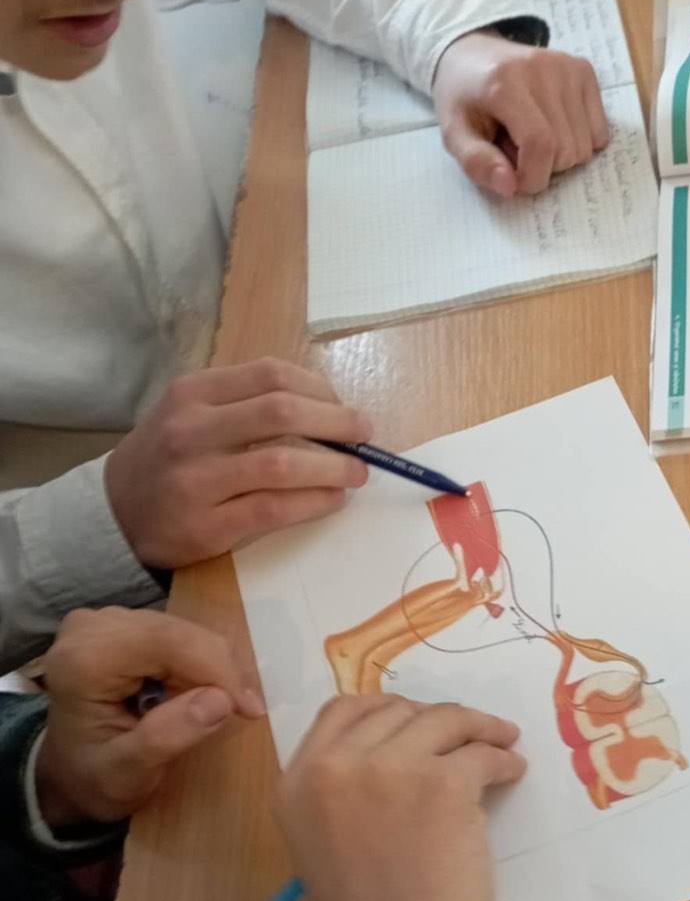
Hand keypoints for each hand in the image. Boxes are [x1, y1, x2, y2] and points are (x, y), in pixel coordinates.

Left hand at [36, 608, 263, 829]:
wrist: (70, 771)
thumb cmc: (95, 778)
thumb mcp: (127, 775)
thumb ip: (166, 738)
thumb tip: (220, 700)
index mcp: (83, 662)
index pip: (166, 643)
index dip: (216, 669)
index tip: (249, 709)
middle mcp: (90, 629)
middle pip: (178, 633)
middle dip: (218, 672)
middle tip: (239, 713)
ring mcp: (105, 621)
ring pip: (184, 630)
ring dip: (210, 670)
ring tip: (211, 708)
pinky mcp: (120, 624)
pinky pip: (178, 633)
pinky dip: (198, 664)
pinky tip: (193, 693)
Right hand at [106, 359, 373, 571]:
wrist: (114, 514)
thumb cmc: (168, 460)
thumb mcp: (192, 415)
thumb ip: (246, 406)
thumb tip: (328, 410)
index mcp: (193, 393)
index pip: (270, 374)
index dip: (319, 390)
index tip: (344, 407)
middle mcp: (191, 430)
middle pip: (281, 411)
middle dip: (336, 423)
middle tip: (365, 436)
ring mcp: (196, 478)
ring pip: (281, 462)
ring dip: (332, 467)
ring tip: (357, 473)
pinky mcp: (206, 525)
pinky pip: (274, 508)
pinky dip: (313, 502)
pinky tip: (333, 500)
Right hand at [277, 695, 526, 900]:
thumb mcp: (327, 842)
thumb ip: (348, 793)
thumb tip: (405, 754)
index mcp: (298, 781)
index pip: (342, 711)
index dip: (387, 711)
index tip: (418, 720)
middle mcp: (335, 765)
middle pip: (397, 710)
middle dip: (436, 720)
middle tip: (467, 734)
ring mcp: (389, 769)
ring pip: (444, 722)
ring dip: (479, 728)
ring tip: (501, 742)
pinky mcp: (442, 784)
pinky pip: (482, 754)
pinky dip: (502, 758)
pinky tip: (511, 772)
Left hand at [433, 30, 608, 197]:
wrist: (472, 54)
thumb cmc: (463, 99)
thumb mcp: (454, 134)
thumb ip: (477, 163)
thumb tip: (510, 187)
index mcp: (506, 83)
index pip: (540, 144)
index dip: (532, 177)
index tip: (515, 181)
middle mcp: (543, 69)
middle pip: (566, 150)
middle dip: (543, 167)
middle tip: (516, 150)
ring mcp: (568, 68)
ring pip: (585, 146)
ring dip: (560, 156)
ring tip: (532, 136)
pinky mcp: (583, 71)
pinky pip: (599, 132)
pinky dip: (578, 142)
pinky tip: (554, 127)